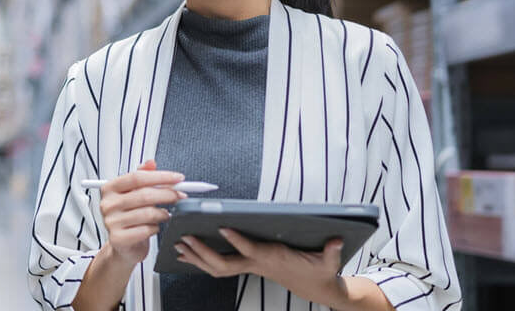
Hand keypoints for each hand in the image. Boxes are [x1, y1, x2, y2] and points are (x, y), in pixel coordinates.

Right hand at [97, 160, 186, 265]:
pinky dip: (155, 228)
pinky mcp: (118, 239)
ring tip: (166, 214)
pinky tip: (155, 227)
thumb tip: (151, 163)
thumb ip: (142, 177)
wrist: (123, 245)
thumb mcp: (133, 194)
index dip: (160, 176)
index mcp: (110, 189)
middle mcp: (108, 204)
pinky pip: (146, 230)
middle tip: (180, 195)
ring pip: (147, 213)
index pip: (137, 177)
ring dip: (163, 213)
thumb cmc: (129, 217)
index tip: (178, 178)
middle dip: (167, 194)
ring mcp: (111, 222)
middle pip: (144, 194)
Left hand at [175, 229, 361, 308]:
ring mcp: (250, 267)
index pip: (250, 250)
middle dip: (202, 252)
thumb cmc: (319, 271)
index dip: (236, 240)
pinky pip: (219, 266)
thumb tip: (337, 239)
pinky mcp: (247, 266)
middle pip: (223, 264)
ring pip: (216, 267)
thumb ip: (331, 252)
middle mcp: (257, 264)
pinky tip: (187, 252)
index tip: (222, 226)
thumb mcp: (329, 262)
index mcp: (273, 259)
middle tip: (184, 238)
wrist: (316, 287)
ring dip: (196, 257)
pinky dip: (201, 259)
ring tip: (177, 244)